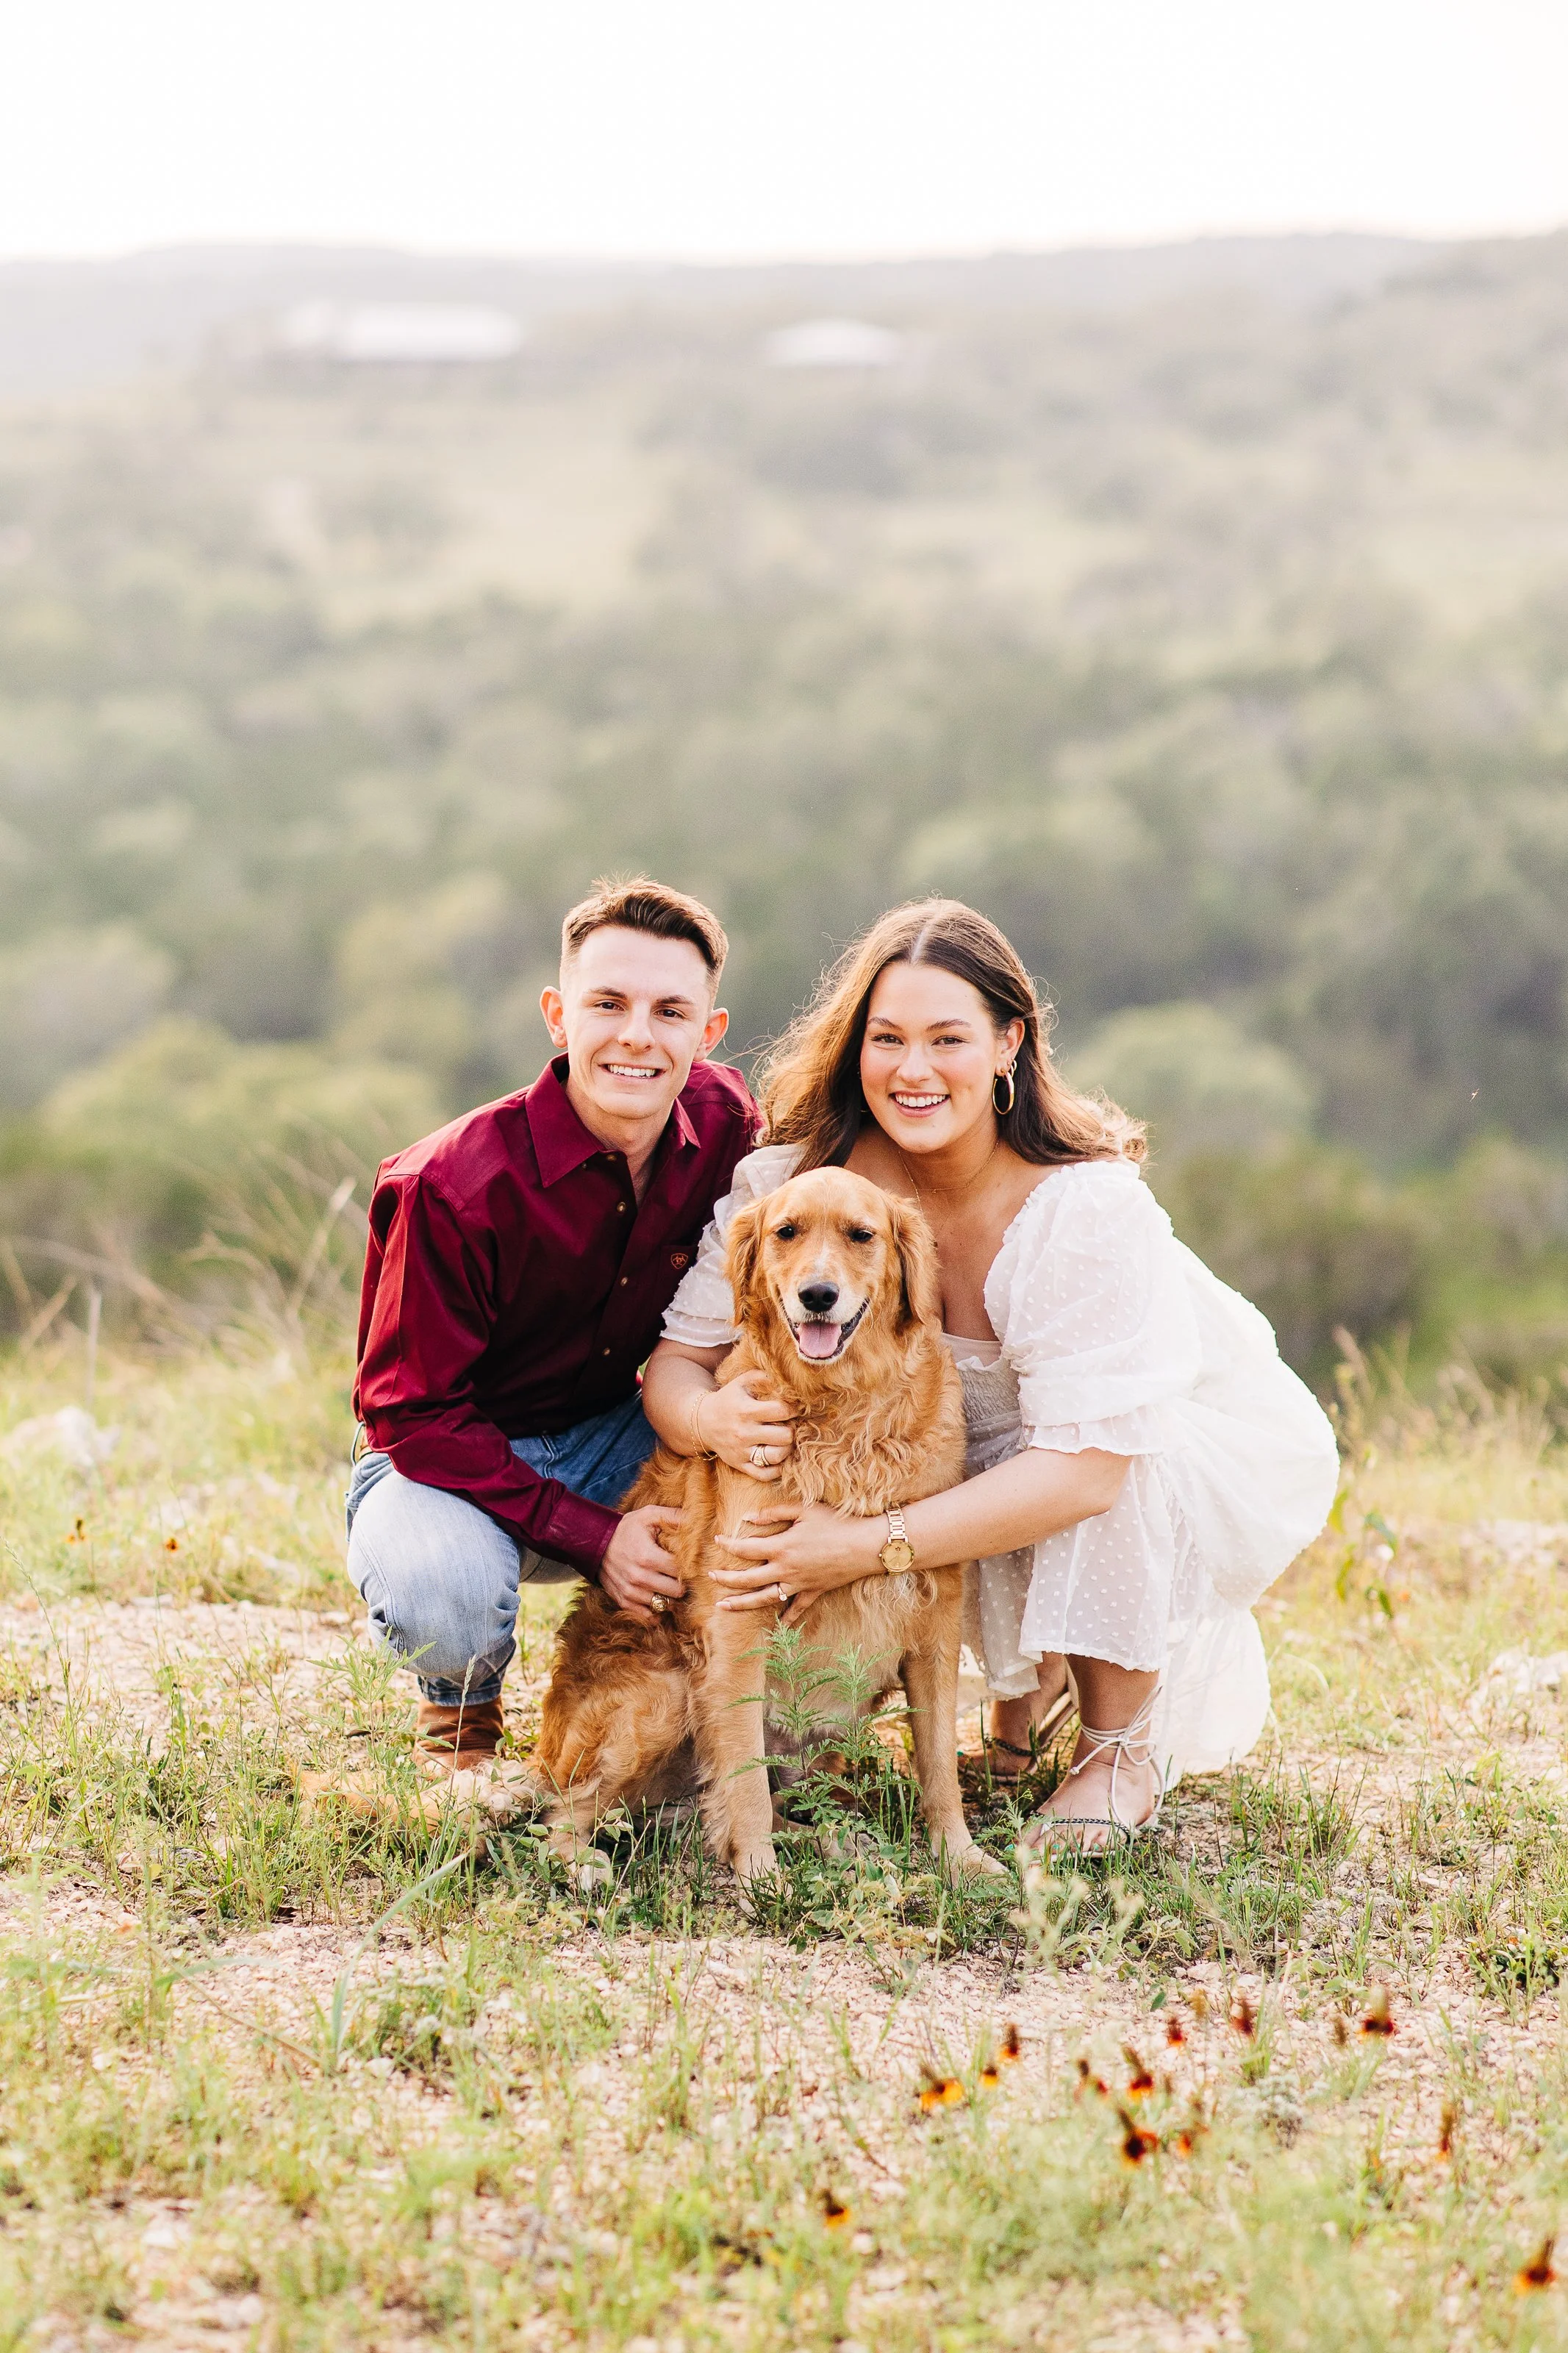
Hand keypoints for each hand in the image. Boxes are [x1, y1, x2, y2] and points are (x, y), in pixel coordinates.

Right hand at [600, 1505, 684, 1625]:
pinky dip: (657, 1609)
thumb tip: (697, 1518)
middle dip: (683, 1583)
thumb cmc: (626, 1528)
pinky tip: (659, 1596)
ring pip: (665, 1604)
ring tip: (671, 1584)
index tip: (691, 1561)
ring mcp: (631, 1592)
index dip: (690, 1566)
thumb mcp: (649, 1515)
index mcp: (648, 1557)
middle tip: (684, 1575)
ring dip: (671, 1596)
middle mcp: (639, 1578)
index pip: (682, 1570)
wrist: (594, 1542)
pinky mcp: (624, 1601)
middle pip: (677, 1591)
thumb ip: (674, 1516)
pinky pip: (649, 1616)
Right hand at [695, 1369, 795, 1481]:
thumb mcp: (741, 1382)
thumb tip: (786, 1377)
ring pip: (777, 1456)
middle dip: (792, 1429)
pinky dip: (776, 1469)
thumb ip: (763, 1376)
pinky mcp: (740, 1465)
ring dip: (787, 1448)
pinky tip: (777, 1457)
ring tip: (784, 1440)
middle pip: (784, 1436)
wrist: (702, 1422)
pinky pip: (765, 1475)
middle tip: (789, 1425)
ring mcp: (742, 1452)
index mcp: (746, 1410)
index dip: (793, 1408)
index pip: (781, 1411)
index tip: (793, 1408)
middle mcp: (744, 1433)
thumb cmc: (728, 1399)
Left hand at [710, 1501, 881, 1625]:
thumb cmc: (837, 1522)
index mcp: (781, 1547)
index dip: (728, 1544)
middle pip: (747, 1579)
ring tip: (723, 1606)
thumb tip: (748, 1517)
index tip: (717, 1540)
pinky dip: (787, 1619)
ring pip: (764, 1599)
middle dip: (725, 1578)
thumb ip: (774, 1512)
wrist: (867, 1545)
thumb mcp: (804, 1510)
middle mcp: (786, 1570)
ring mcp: (799, 1584)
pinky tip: (777, 1627)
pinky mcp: (814, 1592)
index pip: (745, 1548)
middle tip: (710, 1576)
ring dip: (742, 1604)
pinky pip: (797, 1609)